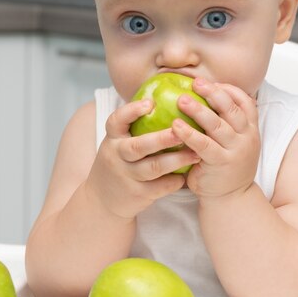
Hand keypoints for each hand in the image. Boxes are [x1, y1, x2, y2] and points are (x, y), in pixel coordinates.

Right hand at [85, 99, 200, 219]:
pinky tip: (187, 175)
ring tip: (196, 153)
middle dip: (162, 138)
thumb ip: (135, 126)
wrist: (101, 200)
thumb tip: (165, 97)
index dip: (132, 111)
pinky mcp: (137, 194)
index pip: (116, 121)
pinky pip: (160, 187)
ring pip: (154, 168)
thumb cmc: (120, 161)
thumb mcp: (118, 142)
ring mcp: (126, 177)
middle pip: (138, 146)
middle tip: (182, 130)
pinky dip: (175, 181)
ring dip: (177, 160)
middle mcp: (116, 156)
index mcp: (112, 138)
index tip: (150, 103)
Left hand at [172, 78, 259, 198]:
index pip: (245, 101)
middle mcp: (246, 137)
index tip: (210, 82)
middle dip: (213, 93)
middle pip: (231, 109)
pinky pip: (204, 145)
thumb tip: (202, 93)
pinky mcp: (220, 164)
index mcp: (250, 128)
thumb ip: (225, 121)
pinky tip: (175, 125)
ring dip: (199, 110)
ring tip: (181, 100)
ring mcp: (235, 151)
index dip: (228, 89)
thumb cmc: (225, 163)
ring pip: (217, 125)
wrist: (230, 198)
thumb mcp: (233, 140)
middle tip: (195, 82)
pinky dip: (189, 134)